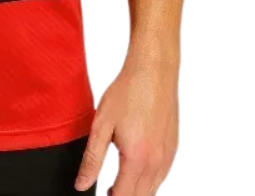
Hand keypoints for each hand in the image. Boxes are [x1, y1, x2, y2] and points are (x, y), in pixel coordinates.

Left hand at [73, 52, 178, 194]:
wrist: (153, 71)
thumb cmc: (128, 92)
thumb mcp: (101, 124)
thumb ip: (92, 159)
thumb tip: (82, 184)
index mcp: (137, 159)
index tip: (101, 193)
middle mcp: (157, 163)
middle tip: (106, 190)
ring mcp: (168, 156)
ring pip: (153, 189)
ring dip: (136, 190)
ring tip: (116, 183)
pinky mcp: (173, 148)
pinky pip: (161, 175)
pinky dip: (148, 179)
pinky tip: (135, 167)